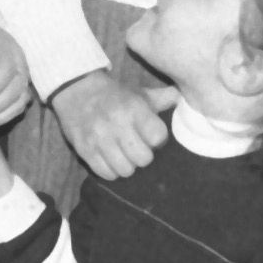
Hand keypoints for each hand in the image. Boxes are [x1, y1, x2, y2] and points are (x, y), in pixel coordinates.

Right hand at [52, 72, 172, 180]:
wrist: (76, 89)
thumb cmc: (115, 95)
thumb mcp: (140, 93)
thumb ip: (163, 98)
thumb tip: (187, 98)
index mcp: (134, 108)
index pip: (157, 136)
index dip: (158, 140)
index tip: (153, 137)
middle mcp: (117, 123)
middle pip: (143, 158)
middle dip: (143, 156)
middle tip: (137, 148)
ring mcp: (98, 138)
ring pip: (125, 170)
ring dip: (127, 165)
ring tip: (124, 155)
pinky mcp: (84, 149)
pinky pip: (105, 173)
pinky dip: (111, 170)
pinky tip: (110, 159)